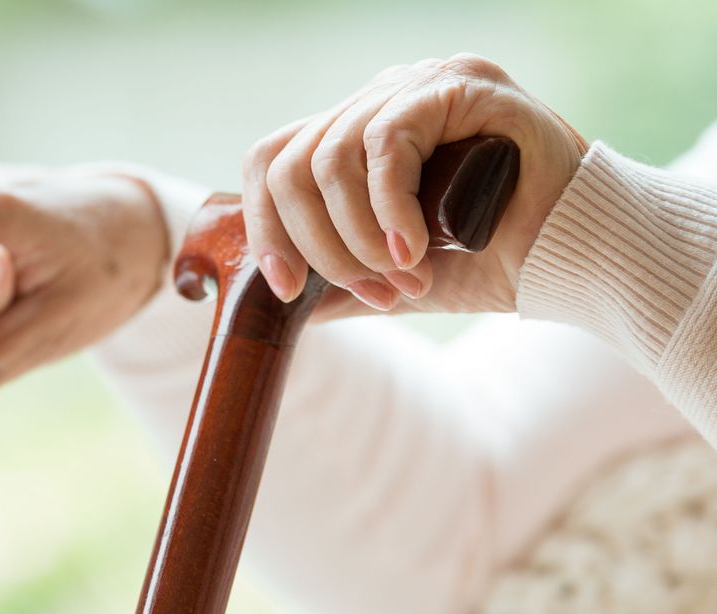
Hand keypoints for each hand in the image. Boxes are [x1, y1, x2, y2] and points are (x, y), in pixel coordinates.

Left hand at [242, 53, 588, 318]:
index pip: (275, 162)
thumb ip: (338, 280)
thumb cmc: (492, 262)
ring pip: (331, 158)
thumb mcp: (392, 278)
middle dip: (319, 246)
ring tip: (404, 276)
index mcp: (356, 134)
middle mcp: (380, 100)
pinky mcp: (459, 85)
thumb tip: (279, 302)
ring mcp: (418, 84)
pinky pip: (386, 142)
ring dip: (357, 237)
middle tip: (373, 290)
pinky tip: (413, 249)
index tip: (287, 290)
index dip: (266, 227)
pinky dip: (388, 208)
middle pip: (291, 164)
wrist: (575, 260)